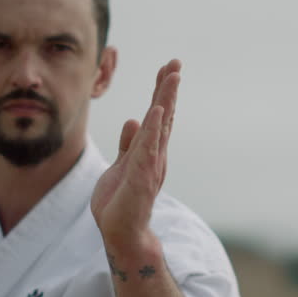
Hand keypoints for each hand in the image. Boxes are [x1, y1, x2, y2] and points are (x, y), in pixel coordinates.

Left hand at [91, 59, 180, 248]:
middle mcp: (155, 155)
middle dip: (168, 88)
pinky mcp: (142, 178)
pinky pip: (148, 149)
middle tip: (176, 62)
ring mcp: (151, 165)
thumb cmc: (121, 202)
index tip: (167, 69)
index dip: (161, 92)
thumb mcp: (121, 167)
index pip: (157, 116)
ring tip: (172, 76)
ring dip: (165, 100)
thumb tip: (133, 120)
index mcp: (149, 151)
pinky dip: (153, 130)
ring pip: (160, 127)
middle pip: (163, 115)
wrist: (122, 233)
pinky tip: (157, 111)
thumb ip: (128, 145)